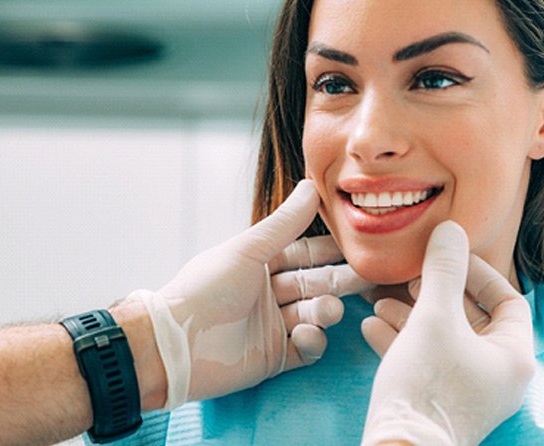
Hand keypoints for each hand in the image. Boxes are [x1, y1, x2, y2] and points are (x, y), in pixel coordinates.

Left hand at [129, 180, 369, 409]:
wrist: (175, 343)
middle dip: (339, 281)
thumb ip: (284, 223)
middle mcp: (268, 292)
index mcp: (261, 263)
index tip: (358, 244)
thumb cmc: (207, 288)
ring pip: (313, 314)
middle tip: (368, 277)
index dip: (330, 249)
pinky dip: (311, 341)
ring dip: (325, 311)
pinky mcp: (273, 357)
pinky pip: (304, 348)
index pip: (304, 253)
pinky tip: (305, 335)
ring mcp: (272, 325)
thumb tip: (312, 185)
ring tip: (328, 310)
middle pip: (314, 283)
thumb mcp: (248, 250)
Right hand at [361, 221, 534, 445]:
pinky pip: (424, 357)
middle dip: (433, 292)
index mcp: (510, 355)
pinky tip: (371, 326)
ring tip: (379, 300)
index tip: (446, 259)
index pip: (508, 300)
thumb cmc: (427, 382)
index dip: (478, 273)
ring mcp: (465, 386)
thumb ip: (443, 270)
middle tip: (409, 279)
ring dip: (410, 314)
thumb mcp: (433, 317)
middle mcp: (493, 372)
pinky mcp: (437, 396)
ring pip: (441, 336)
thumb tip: (450, 229)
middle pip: (468, 316)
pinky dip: (400, 339)